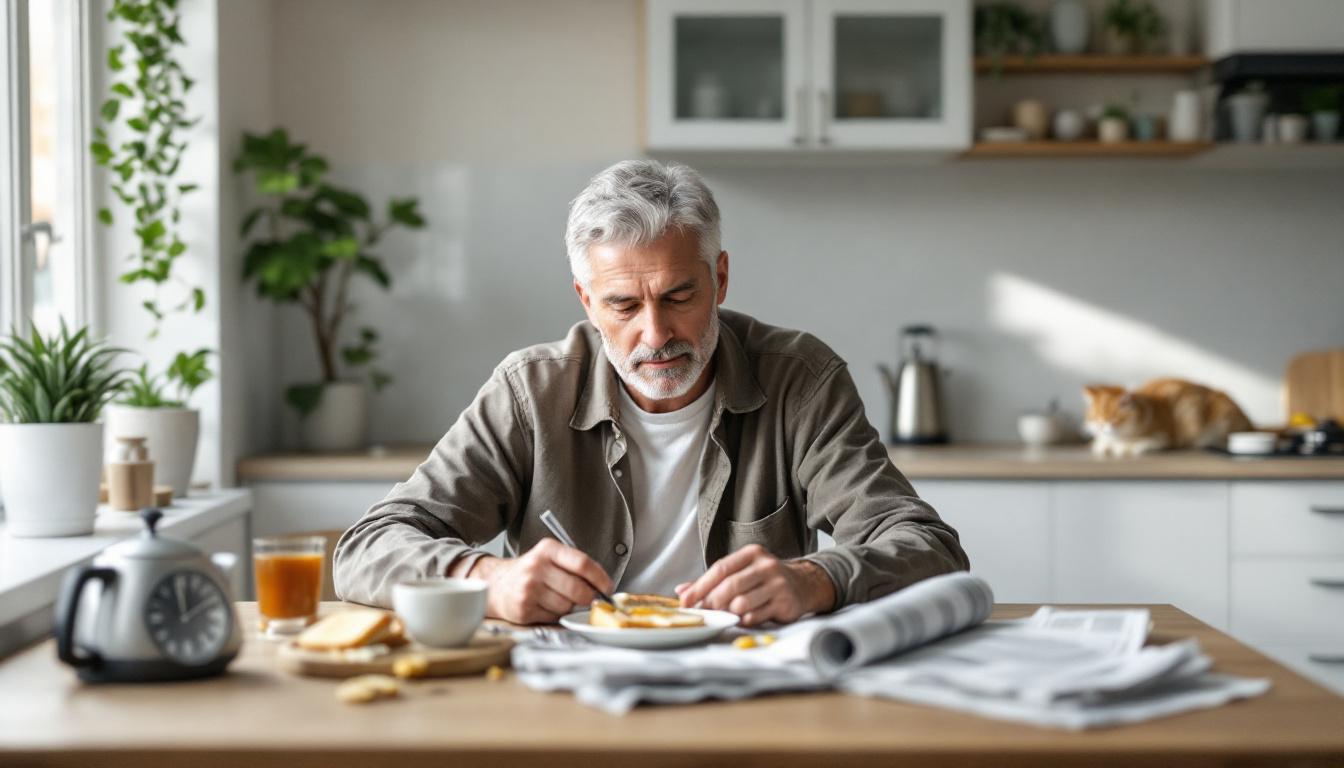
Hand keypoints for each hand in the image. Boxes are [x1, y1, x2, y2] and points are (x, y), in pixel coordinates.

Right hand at [458, 539, 613, 624]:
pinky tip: (546, 606)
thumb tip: (603, 587)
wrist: (498, 585)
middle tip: (590, 598)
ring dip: (570, 606)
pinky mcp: (524, 609)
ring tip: (558, 598)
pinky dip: (556, 615)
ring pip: (567, 606)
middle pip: (578, 589)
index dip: (600, 578)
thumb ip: (575, 567)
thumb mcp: (550, 558)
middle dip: (589, 598)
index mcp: (547, 549)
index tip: (608, 587)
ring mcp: (528, 589)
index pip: (582, 564)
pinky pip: (554, 617)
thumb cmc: (532, 572)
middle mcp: (536, 567)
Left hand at [675, 544, 835, 626]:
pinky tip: (745, 618)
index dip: (700, 587)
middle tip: (703, 613)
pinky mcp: (785, 602)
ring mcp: (777, 584)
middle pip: (730, 586)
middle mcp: (765, 565)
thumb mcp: (741, 572)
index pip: (720, 569)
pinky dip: (745, 620)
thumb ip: (712, 581)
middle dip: (712, 602)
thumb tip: (682, 591)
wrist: (804, 584)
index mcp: (751, 554)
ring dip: (729, 613)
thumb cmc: (764, 579)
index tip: (686, 602)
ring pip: (742, 603)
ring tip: (728, 614)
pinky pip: (756, 616)